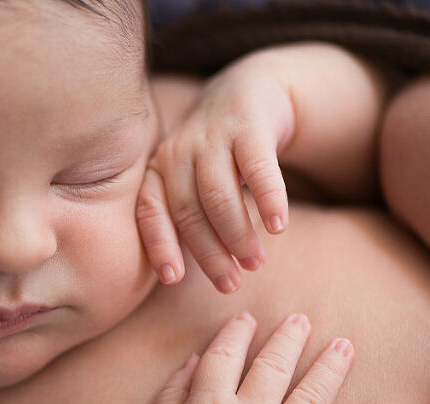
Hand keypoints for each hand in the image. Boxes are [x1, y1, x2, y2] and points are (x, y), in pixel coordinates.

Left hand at [137, 55, 295, 292]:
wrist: (250, 94)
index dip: (160, 245)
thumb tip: (180, 280)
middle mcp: (179, 151)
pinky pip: (258, 168)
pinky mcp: (249, 125)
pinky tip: (278, 227)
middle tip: (230, 284)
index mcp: (159, 169)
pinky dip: (268, 199)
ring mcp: (213, 136)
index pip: (151, 210)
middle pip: (189, 210)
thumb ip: (183, 218)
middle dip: (209, 252)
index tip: (174, 278)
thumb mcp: (191, 182)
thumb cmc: (215, 158)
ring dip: (237, 234)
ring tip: (255, 263)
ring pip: (219, 194)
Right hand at [137, 313, 383, 403]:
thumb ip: (173, 392)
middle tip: (302, 319)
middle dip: (289, 338)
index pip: (225, 355)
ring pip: (311, 398)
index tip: (247, 319)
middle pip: (273, 366)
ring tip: (344, 346)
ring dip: (330, 368)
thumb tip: (194, 358)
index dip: (237, 332)